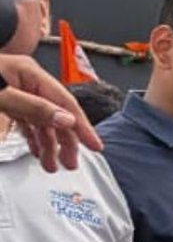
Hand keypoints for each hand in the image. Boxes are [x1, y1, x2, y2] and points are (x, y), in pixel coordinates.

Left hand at [0, 55, 102, 171]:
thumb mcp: (0, 96)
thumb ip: (32, 108)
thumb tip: (67, 119)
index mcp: (29, 74)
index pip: (64, 102)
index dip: (82, 126)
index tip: (95, 147)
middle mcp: (26, 81)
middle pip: (55, 113)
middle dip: (65, 140)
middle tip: (70, 165)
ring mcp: (15, 91)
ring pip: (41, 120)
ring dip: (48, 144)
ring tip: (53, 167)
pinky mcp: (5, 101)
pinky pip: (26, 122)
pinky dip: (34, 139)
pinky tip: (38, 154)